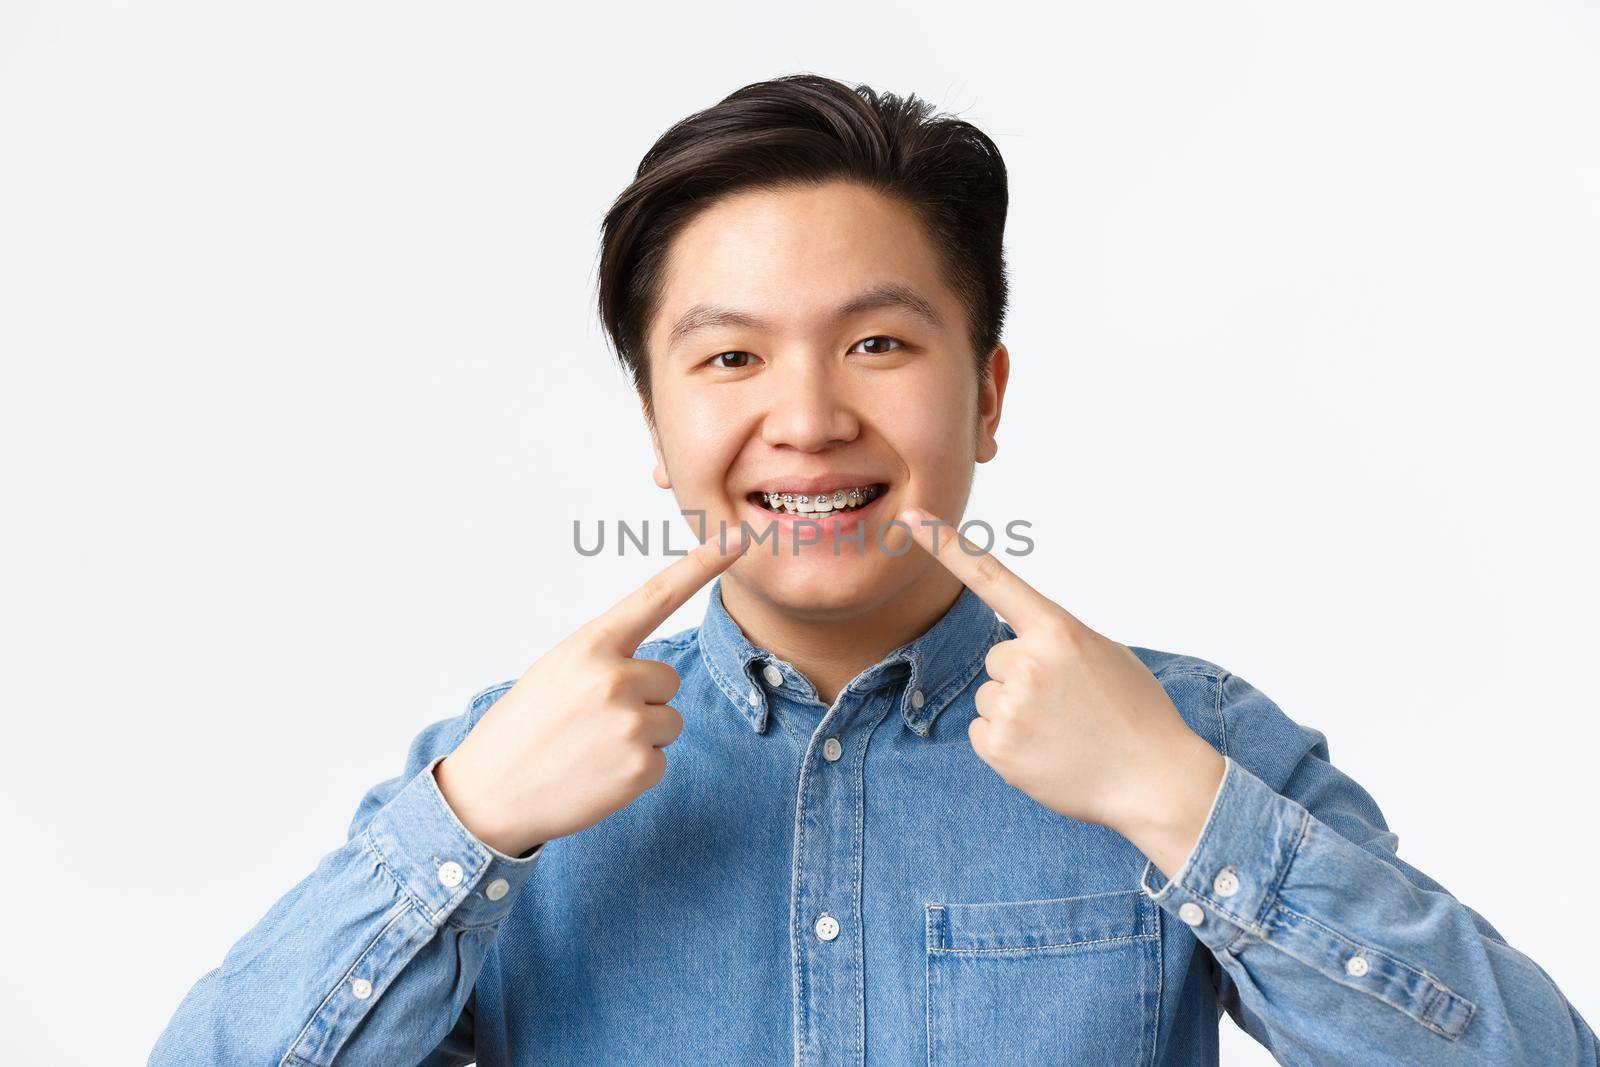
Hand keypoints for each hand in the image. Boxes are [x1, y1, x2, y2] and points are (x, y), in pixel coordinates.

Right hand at [435, 528, 747, 857]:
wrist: (489, 793)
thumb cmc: (524, 727)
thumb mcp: (557, 671)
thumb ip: (606, 659)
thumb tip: (654, 673)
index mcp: (590, 645)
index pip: (656, 596)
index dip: (701, 564)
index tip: (737, 536)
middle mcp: (614, 678)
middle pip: (667, 679)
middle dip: (643, 700)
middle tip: (593, 722)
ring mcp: (629, 724)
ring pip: (669, 721)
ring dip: (641, 736)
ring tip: (591, 749)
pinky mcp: (639, 767)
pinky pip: (660, 760)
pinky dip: (634, 771)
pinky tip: (596, 775)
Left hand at [899, 507, 1223, 853]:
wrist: (1154, 779)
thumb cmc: (1133, 713)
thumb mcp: (1102, 653)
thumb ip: (1054, 638)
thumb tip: (1016, 643)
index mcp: (1057, 629)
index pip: (992, 578)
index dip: (946, 546)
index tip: (911, 519)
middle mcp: (1028, 662)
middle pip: (996, 658)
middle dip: (1023, 678)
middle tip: (1068, 705)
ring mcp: (1011, 706)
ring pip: (989, 696)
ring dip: (1016, 712)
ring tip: (1061, 731)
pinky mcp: (998, 746)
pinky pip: (982, 731)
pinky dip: (1007, 744)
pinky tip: (1045, 752)